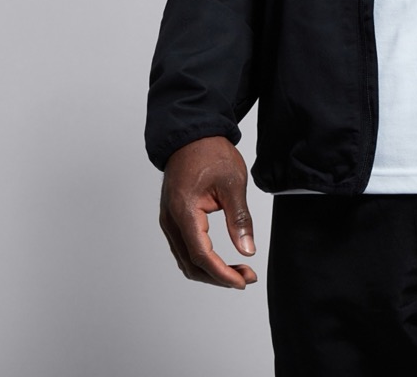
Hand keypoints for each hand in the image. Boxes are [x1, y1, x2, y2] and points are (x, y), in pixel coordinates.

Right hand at [159, 136, 258, 288]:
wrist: (191, 134)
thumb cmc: (211, 153)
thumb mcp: (233, 183)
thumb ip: (239, 218)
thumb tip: (247, 250)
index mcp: (184, 211)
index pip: (201, 255)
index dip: (222, 274)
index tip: (243, 281)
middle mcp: (171, 220)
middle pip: (191, 264)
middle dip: (219, 276)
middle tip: (247, 277)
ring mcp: (169, 220)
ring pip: (186, 260)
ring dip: (211, 271)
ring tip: (239, 271)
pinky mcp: (173, 218)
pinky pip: (184, 248)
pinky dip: (202, 259)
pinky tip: (222, 260)